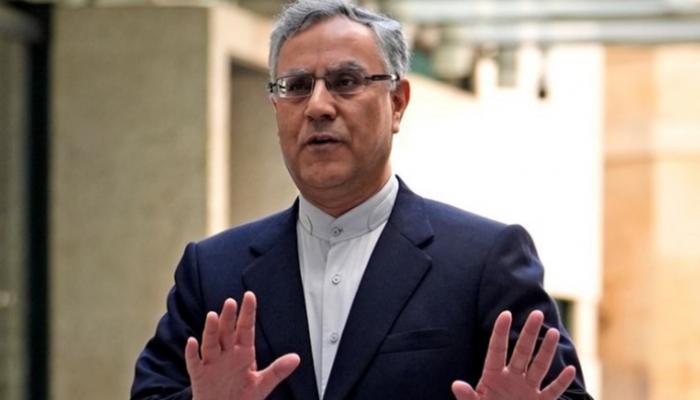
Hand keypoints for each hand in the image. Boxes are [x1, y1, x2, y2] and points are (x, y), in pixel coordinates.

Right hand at [184, 292, 299, 399]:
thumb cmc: (241, 397)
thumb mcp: (262, 384)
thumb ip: (277, 371)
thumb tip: (296, 358)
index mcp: (243, 352)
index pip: (246, 328)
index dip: (248, 313)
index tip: (249, 296)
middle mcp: (227, 354)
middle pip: (227, 332)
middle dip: (228, 317)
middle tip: (231, 302)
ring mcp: (212, 363)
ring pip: (210, 343)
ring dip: (211, 330)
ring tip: (212, 316)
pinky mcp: (200, 375)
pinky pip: (194, 363)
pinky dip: (191, 353)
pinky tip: (191, 342)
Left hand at [452, 310, 575, 399]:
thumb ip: (468, 397)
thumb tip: (457, 384)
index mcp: (492, 377)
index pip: (497, 350)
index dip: (501, 332)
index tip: (506, 314)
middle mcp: (512, 379)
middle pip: (522, 352)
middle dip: (529, 333)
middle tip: (537, 313)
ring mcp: (527, 390)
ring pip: (539, 367)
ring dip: (546, 351)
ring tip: (553, 332)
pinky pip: (552, 391)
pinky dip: (561, 382)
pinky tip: (569, 369)